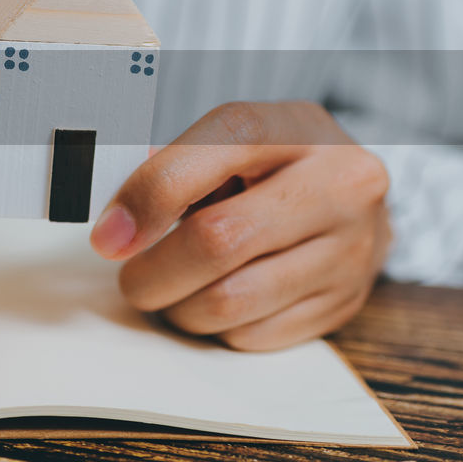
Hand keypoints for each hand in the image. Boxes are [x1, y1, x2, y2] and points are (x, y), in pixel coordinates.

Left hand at [90, 101, 389, 350]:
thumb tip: (117, 225)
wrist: (353, 197)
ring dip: (178, 307)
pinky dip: (217, 328)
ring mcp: (351, 247)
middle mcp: (337, 183)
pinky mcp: (346, 302)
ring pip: (230, 300)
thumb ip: (173, 169)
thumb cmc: (270, 166)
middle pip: (217, 240)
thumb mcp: (228, 144)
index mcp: (294, 126)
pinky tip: (216, 300)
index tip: (109, 236)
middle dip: (153, 270)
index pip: (207, 155)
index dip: (145, 199)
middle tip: (131, 276)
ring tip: (171, 289)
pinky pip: (253, 334)